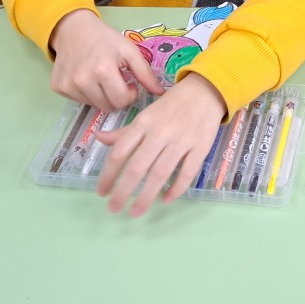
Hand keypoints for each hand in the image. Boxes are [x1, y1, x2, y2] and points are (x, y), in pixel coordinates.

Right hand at [49, 9, 164, 112]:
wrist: (73, 29)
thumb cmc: (104, 39)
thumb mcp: (129, 51)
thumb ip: (145, 73)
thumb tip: (161, 93)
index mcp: (102, 69)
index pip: (121, 101)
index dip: (129, 94)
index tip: (129, 83)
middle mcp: (82, 80)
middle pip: (107, 107)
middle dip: (117, 97)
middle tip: (116, 81)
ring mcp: (68, 85)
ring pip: (94, 106)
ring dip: (102, 96)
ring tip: (101, 78)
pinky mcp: (58, 87)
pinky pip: (79, 101)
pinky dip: (87, 93)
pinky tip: (87, 78)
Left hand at [95, 73, 226, 216]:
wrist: (205, 91)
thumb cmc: (171, 105)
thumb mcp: (145, 114)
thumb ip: (124, 132)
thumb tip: (99, 138)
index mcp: (143, 123)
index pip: (120, 152)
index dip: (108, 174)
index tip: (102, 192)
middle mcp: (160, 133)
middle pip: (138, 166)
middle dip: (123, 191)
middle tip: (114, 209)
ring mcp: (181, 141)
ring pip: (160, 173)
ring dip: (146, 196)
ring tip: (135, 212)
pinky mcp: (200, 147)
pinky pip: (187, 173)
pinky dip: (176, 189)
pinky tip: (165, 200)